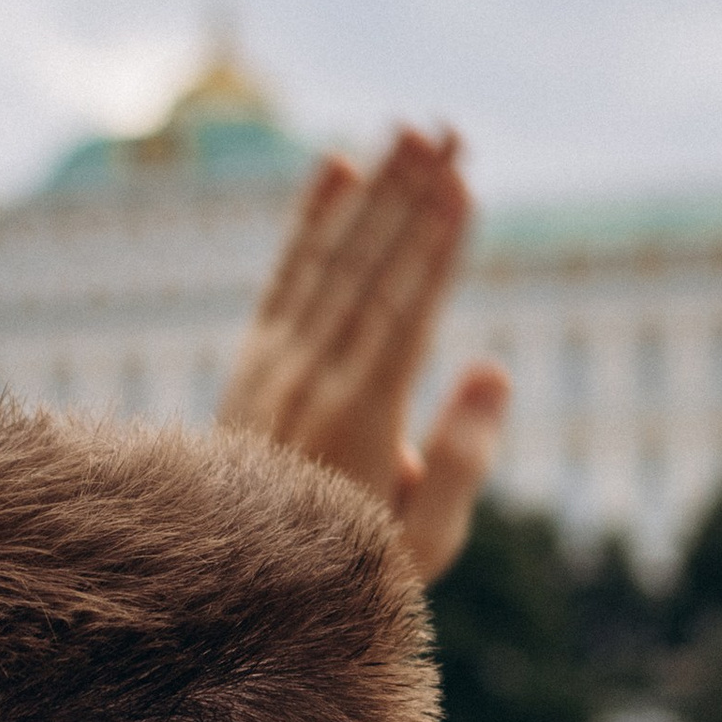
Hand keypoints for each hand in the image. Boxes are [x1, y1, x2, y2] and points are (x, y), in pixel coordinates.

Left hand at [218, 127, 511, 582]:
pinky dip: (313, 219)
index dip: (436, 243)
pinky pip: (287, 274)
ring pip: (332, 257)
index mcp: (359, 418)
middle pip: (371, 267)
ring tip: (408, 129)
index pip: (406, 310)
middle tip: (448, 130)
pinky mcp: (253, 361)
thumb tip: (494, 367)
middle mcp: (310, 377)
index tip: (464, 183)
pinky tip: (337, 167)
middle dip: (412, 194)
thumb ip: (460, 460)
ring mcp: (274, 364)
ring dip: (374, 189)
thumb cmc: (348, 574)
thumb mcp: (421, 542)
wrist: (227, 592)